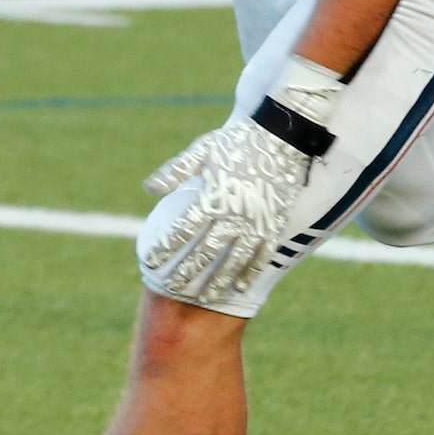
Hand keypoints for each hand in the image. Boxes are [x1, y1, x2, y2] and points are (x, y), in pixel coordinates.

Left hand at [140, 92, 332, 306]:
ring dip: (217, 281)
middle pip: (205, 253)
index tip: (150, 262)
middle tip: (171, 289)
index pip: (182, 231)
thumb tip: (148, 189)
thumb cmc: (239, 140)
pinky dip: (250, 272)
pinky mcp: (274, 224)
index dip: (165, 248)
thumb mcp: (203, 149)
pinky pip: (261, 255)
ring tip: (204, 298)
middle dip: (186, 273)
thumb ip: (175, 170)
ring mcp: (255, 223)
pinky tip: (239, 286)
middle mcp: (233, 215)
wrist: (284, 136)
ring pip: (233, 261)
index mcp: (212, 197)